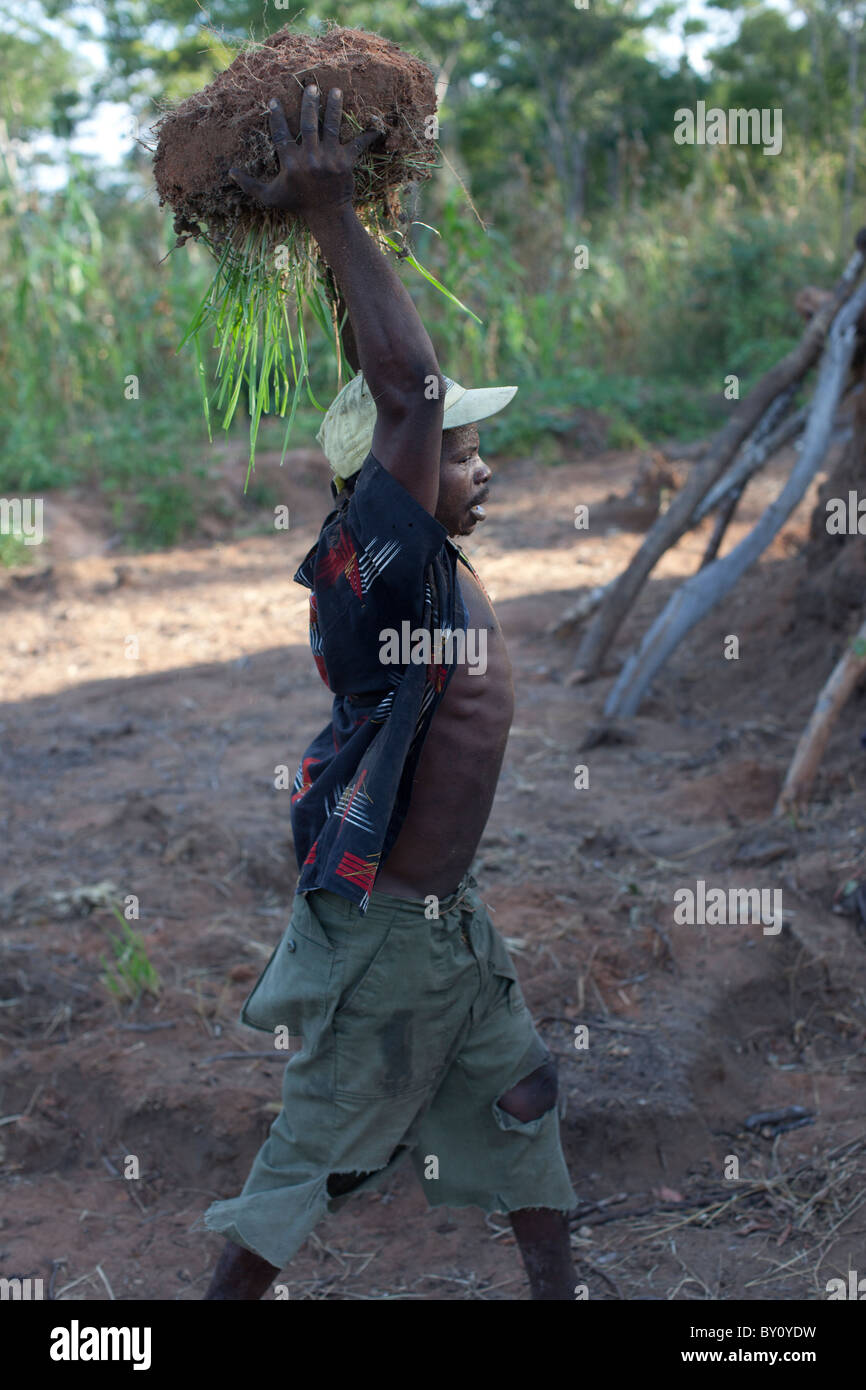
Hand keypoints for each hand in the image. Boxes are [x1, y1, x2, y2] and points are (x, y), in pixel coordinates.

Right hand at [230, 86, 381, 217]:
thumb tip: (229, 172)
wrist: (327, 216)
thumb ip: (249, 184)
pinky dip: (368, 134)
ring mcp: (329, 159)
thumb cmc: (297, 204)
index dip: (276, 116)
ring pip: (331, 126)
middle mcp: (309, 158)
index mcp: (290, 163)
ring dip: (334, 107)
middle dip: (310, 102)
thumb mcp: (270, 197)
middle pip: (309, 123)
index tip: (274, 100)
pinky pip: (358, 144)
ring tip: (336, 90)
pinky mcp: (346, 163)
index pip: (280, 133)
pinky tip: (377, 124)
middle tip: (311, 86)